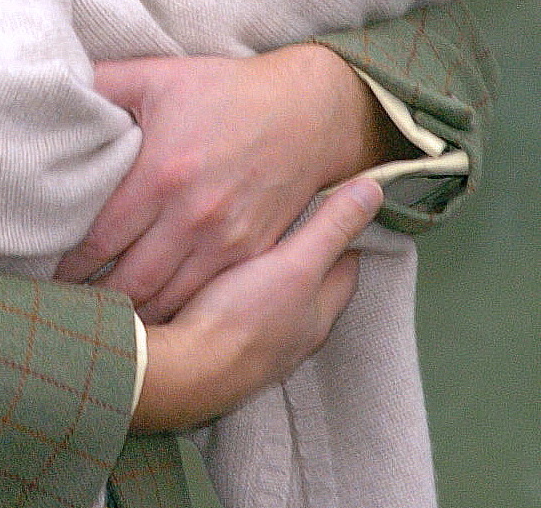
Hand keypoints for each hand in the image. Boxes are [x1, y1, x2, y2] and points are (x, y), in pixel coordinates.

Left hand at [55, 46, 390, 321]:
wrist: (305, 112)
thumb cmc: (224, 90)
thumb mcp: (158, 74)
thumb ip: (103, 82)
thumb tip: (54, 85)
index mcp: (159, 174)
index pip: (98, 239)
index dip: (67, 264)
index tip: (43, 276)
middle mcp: (190, 216)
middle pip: (128, 282)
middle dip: (94, 302)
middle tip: (65, 310)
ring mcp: (224, 241)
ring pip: (166, 299)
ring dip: (133, 317)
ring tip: (102, 324)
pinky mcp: (250, 254)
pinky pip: (203, 297)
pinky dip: (175, 312)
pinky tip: (151, 319)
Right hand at [132, 176, 383, 430]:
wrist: (186, 371)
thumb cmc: (244, 317)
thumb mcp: (295, 264)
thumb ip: (330, 228)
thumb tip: (374, 189)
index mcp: (318, 313)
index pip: (346, 269)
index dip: (345, 237)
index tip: (338, 206)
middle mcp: (294, 335)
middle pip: (314, 289)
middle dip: (311, 256)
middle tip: (299, 219)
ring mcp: (260, 346)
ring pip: (278, 303)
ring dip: (274, 277)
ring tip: (259, 243)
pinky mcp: (224, 348)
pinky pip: (242, 313)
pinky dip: (241, 293)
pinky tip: (222, 280)